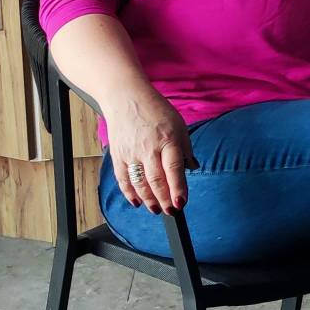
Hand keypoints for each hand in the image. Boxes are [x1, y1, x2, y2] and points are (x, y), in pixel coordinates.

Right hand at [103, 87, 192, 213]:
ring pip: (139, 183)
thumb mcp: (179, 124)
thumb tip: (192, 167)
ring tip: (157, 209)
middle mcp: (149, 148)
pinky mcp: (118, 155)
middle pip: (156, 180)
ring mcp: (131, 152)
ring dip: (148, 200)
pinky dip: (129, 193)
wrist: (126, 97)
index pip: (174, 169)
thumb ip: (185, 148)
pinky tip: (137, 202)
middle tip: (171, 212)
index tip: (181, 203)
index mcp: (168, 139)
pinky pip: (123, 179)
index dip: (178, 188)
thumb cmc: (156, 110)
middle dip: (164, 200)